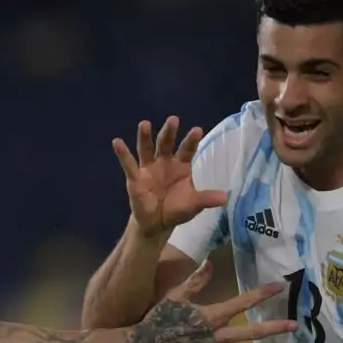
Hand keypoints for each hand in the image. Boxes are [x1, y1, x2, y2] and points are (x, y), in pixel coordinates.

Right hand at [114, 116, 222, 238]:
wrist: (157, 223)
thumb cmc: (177, 209)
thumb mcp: (193, 205)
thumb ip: (206, 199)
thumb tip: (225, 198)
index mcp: (181, 165)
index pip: (187, 150)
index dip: (191, 141)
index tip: (197, 130)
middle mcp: (165, 161)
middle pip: (166, 143)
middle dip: (169, 132)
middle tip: (173, 119)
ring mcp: (149, 167)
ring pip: (147, 149)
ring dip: (145, 137)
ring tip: (144, 124)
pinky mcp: (135, 177)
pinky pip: (129, 164)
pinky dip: (122, 153)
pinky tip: (117, 142)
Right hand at [130, 262, 293, 342]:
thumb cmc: (158, 318)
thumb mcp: (175, 295)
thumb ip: (196, 281)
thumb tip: (210, 263)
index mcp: (211, 316)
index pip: (242, 302)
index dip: (262, 294)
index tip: (280, 287)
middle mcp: (216, 336)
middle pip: (250, 332)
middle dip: (273, 328)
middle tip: (293, 326)